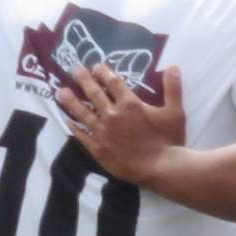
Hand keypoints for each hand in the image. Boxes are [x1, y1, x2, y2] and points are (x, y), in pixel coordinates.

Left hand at [59, 63, 186, 184]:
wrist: (161, 168)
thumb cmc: (169, 140)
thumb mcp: (176, 112)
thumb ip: (173, 88)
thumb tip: (173, 66)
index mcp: (130, 104)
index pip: (113, 82)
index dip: (103, 72)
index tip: (96, 66)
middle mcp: (112, 114)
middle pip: (94, 93)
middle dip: (83, 79)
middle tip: (74, 69)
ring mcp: (103, 132)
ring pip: (83, 113)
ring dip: (71, 101)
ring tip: (60, 91)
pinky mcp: (98, 149)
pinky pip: (82, 135)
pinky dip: (73, 127)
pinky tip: (66, 120)